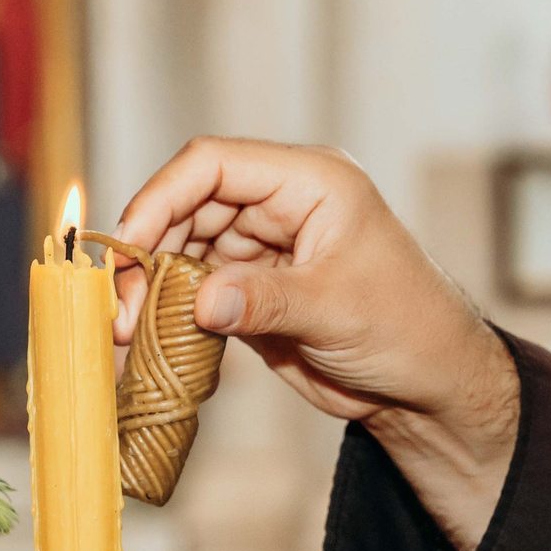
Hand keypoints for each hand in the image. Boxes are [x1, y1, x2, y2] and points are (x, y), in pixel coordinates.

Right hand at [112, 138, 519, 550]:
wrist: (427, 386)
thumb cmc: (409, 328)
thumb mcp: (338, 308)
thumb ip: (266, 300)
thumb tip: (200, 299)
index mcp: (309, 183)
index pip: (213, 164)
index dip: (162, 196)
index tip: (129, 244)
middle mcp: (280, 207)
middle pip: (187, 207)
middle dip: (148, 250)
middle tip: (122, 304)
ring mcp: (264, 250)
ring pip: (183, 251)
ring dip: (152, 287)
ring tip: (131, 329)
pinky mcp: (252, 292)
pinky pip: (195, 291)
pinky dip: (171, 314)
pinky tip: (157, 340)